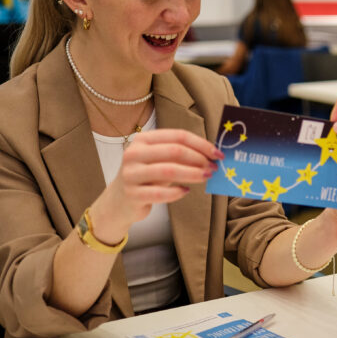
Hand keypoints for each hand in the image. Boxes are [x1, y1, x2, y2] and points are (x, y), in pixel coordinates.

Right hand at [91, 129, 221, 241]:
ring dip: (192, 174)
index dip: (201, 144)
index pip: (177, 136)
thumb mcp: (158, 161)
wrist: (118, 202)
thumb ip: (179, 155)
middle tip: (213, 167)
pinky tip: (185, 191)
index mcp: (143, 139)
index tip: (217, 153)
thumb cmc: (146, 177)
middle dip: (198, 158)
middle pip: (174, 151)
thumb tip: (211, 154)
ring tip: (205, 177)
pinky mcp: (132, 195)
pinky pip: (160, 193)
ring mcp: (131, 174)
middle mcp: (134, 153)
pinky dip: (177, 192)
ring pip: (169, 170)